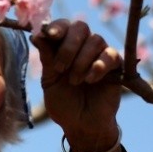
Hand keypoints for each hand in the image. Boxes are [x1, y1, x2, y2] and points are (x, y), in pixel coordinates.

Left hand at [31, 19, 121, 151]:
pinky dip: (99, 66)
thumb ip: (46, 58)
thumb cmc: (64, 102)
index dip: (57, 27)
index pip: (63, 26)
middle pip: (80, 27)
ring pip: (95, 40)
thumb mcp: (50, 81)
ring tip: (75, 82)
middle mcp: (83, 46)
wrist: (81, 125)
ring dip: (81, 61)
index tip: (49, 35)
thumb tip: (36, 35)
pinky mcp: (116, 66)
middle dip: (68, 46)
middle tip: (60, 68)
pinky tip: (90, 80)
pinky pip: (111, 55)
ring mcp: (100, 54)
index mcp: (64, 46)